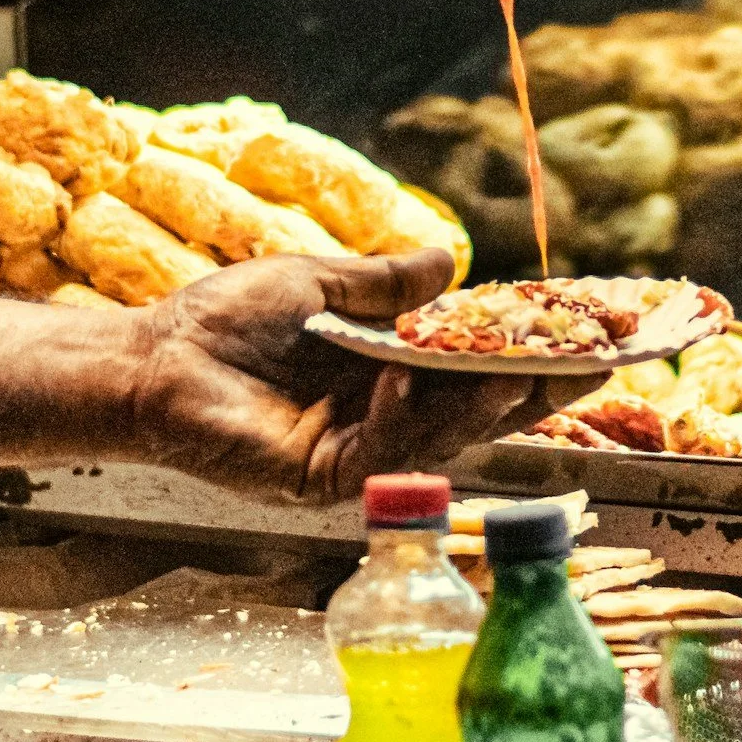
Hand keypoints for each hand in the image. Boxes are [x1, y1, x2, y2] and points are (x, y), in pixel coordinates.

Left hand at [128, 247, 556, 504]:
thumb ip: (387, 285)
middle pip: (473, 414)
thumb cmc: (224, 321)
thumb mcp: (321, 285)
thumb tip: (453, 262)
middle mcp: (380, 422)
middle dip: (530, 391)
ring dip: (479, 405)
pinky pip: (376, 451)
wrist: (154, 358)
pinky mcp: (319, 479)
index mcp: (386, 377)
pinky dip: (398, 416)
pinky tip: (409, 379)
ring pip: (437, 437)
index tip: (587, 338)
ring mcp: (354, 456)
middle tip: (588, 365)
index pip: (474, 374)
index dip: (529, 359)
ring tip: (519, 370)